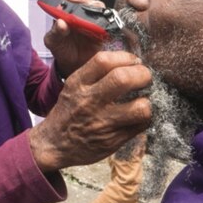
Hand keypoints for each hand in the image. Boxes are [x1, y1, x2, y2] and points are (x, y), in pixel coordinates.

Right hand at [28, 51, 150, 171]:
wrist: (54, 144)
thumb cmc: (69, 111)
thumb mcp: (74, 86)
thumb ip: (96, 73)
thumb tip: (131, 62)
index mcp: (78, 84)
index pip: (104, 60)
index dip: (126, 57)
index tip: (134, 61)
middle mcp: (89, 102)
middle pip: (123, 79)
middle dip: (143, 74)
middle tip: (145, 78)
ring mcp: (102, 123)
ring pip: (140, 108)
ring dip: (147, 102)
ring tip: (143, 101)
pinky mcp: (113, 141)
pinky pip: (141, 126)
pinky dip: (144, 119)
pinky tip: (138, 116)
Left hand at [43, 0, 105, 77]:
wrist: (74, 65)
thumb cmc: (62, 50)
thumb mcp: (53, 42)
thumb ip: (55, 32)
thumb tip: (60, 23)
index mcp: (63, 12)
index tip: (73, 0)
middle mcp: (78, 13)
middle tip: (86, 5)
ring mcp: (91, 19)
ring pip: (97, 5)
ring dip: (96, 7)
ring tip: (94, 15)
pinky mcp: (102, 27)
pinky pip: (107, 19)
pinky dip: (106, 19)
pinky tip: (102, 25)